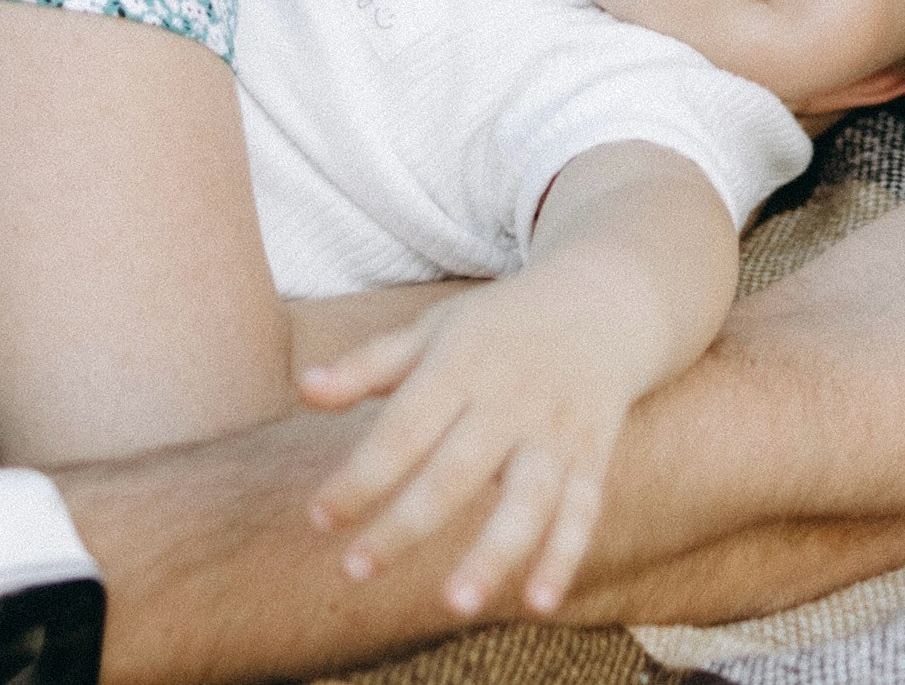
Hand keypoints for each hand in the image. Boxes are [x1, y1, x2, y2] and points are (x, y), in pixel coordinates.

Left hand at [300, 274, 656, 617]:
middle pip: (456, 469)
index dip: (361, 474)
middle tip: (354, 571)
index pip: (405, 426)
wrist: (602, 299)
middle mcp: (511, 398)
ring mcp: (555, 430)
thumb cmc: (498, 326)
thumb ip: (368, 364)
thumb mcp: (433, 331)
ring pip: (526, 498)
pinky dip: (564, 556)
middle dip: (406, 524)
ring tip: (452, 604)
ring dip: (492, 552)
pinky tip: (539, 602)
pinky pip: (581, 510)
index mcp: (463, 364)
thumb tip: (303, 388)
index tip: (318, 517)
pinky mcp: (592, 455)